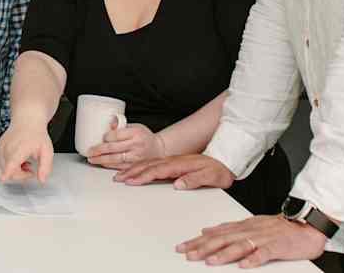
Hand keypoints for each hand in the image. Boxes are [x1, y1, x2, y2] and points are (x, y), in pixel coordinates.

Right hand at [0, 120, 54, 183]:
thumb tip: (42, 180)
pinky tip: (17, 160)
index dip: (7, 172)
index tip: (2, 178)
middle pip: (11, 172)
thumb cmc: (36, 136)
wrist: (27, 122)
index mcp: (20, 148)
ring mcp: (0, 149)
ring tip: (24, 162)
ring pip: (5, 170)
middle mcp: (7, 148)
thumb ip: (45, 167)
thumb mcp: (47, 151)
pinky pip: (2, 165)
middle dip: (22, 175)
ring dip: (15, 171)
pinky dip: (9, 166)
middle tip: (30, 168)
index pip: (12, 162)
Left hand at [85, 119, 164, 169]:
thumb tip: (109, 123)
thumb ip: (121, 126)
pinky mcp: (135, 166)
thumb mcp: (135, 126)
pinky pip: (120, 167)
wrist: (158, 149)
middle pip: (114, 149)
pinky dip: (109, 166)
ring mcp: (136, 157)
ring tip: (92, 159)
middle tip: (89, 152)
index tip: (102, 138)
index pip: (118, 135)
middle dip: (99, 151)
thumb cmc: (143, 136)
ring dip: (102, 160)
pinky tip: (102, 164)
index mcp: (136, 133)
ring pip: (116, 159)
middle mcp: (136, 145)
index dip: (107, 137)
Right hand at [113, 152, 234, 189]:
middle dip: (132, 172)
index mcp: (180, 165)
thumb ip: (194, 179)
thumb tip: (178, 184)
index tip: (131, 181)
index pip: (158, 171)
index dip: (143, 176)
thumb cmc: (218, 170)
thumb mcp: (211, 176)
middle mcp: (174, 161)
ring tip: (121, 174)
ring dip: (134, 168)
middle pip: (149, 166)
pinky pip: (153, 164)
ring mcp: (173, 162)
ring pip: (149, 164)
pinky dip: (142, 167)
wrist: (225, 159)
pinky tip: (136, 170)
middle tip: (118, 178)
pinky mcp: (173, 164)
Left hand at [175, 215, 326, 266]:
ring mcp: (264, 238)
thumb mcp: (250, 224)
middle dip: (204, 247)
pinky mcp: (278, 246)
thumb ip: (229, 228)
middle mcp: (250, 230)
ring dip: (224, 254)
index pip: (216, 234)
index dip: (198, 241)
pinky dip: (254, 259)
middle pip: (224, 239)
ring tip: (210, 261)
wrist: (306, 224)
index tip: (182, 247)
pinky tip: (244, 265)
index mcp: (243, 226)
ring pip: (241, 245)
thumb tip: (207, 230)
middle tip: (188, 254)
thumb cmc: (278, 228)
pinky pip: (265, 253)